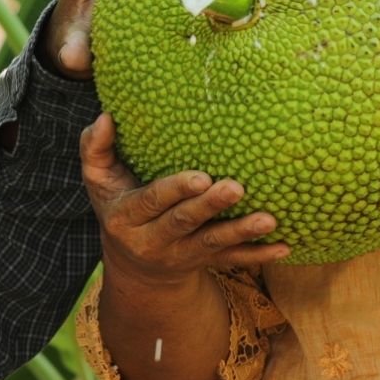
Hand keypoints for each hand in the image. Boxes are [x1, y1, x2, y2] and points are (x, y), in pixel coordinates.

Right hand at [79, 113, 287, 284]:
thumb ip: (95, 147)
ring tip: (268, 220)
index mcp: (127, 217)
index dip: (175, 191)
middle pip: (184, 223)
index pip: (152, 202)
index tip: (200, 177)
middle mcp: (153, 240)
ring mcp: (181, 254)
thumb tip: (106, 117)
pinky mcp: (205, 262)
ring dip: (241, 233)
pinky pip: (233, 261)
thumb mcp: (98, 180)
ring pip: (213, 244)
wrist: (133, 262)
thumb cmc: (118, 204)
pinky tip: (284, 247)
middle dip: (210, 207)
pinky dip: (258, 255)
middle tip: (237, 188)